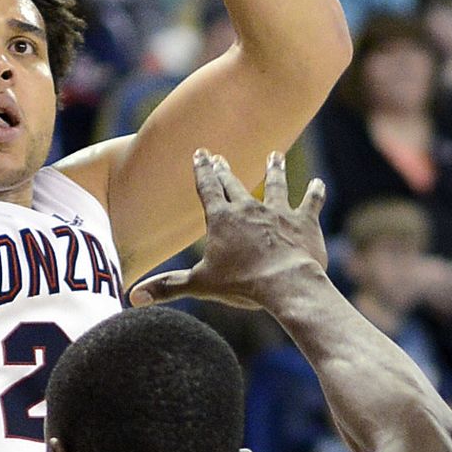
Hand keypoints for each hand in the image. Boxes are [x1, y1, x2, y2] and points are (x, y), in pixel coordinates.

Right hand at [130, 151, 327, 308]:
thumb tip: (132, 297)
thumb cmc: (242, 284)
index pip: (207, 188)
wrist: (286, 282)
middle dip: (225, 170)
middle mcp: (248, 208)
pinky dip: (314, 193)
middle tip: (220, 157)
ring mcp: (278, 212)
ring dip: (274, 169)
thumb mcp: (200, 285)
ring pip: (275, 185)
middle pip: (234, 184)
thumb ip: (168, 287)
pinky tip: (318, 184)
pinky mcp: (303, 221)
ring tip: (275, 156)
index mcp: (222, 219)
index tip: (200, 153)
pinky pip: (310, 202)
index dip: (202, 170)